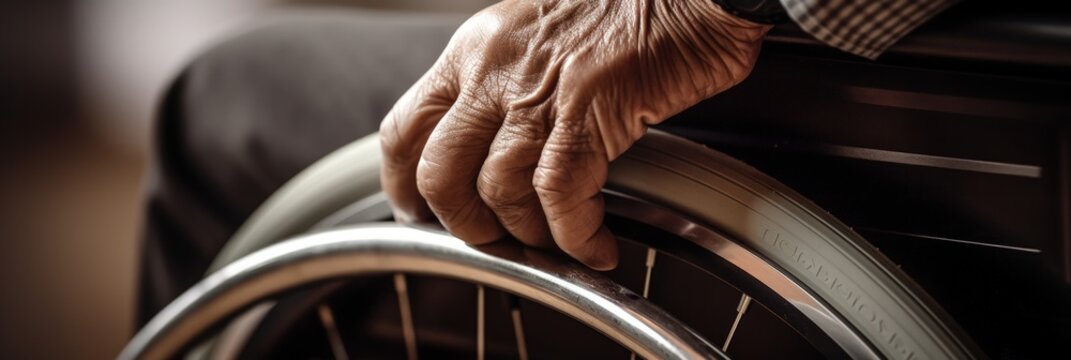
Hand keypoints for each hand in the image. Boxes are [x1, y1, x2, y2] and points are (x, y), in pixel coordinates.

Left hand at [380, 0, 768, 269]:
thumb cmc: (626, 6)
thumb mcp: (536, 33)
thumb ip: (504, 83)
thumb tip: (491, 146)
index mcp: (474, 49)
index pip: (407, 127)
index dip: (404, 183)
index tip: (418, 211)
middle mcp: (495, 69)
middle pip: (442, 171)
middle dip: (463, 223)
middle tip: (495, 240)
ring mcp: (539, 90)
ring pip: (499, 191)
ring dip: (528, 235)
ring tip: (557, 243)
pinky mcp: (591, 111)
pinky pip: (561, 196)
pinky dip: (576, 234)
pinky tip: (594, 244)